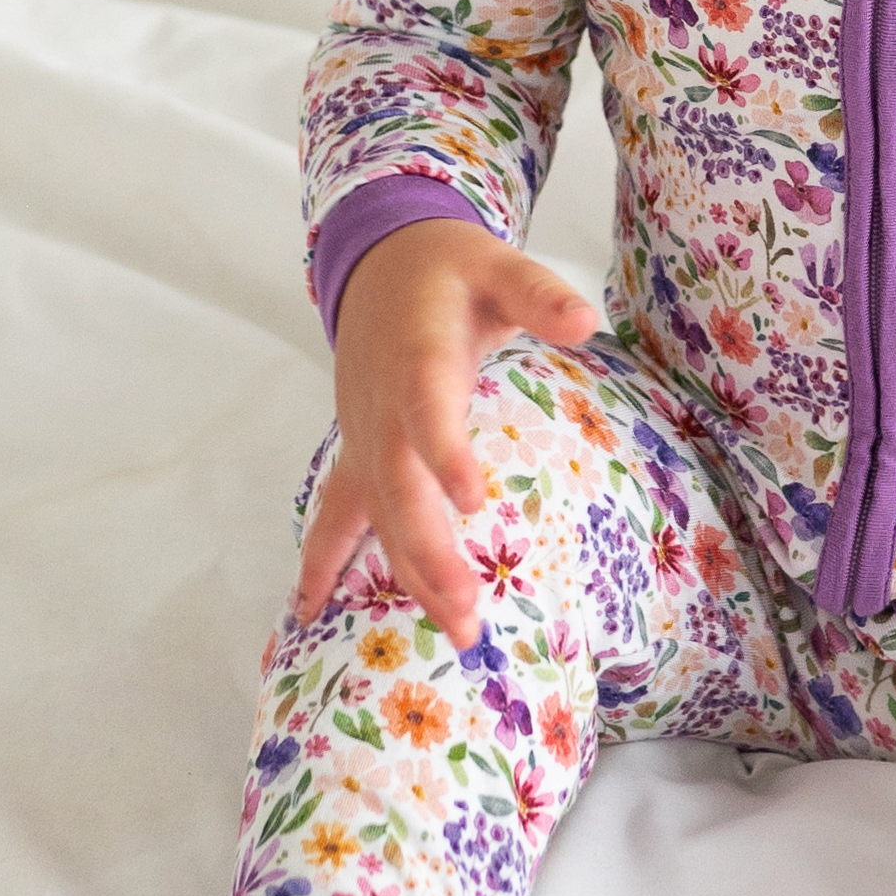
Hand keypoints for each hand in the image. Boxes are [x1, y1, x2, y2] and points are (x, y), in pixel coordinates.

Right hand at [291, 218, 597, 648]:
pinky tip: (307, 613)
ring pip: (378, 517)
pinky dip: (321, 562)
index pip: (428, 410)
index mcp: (417, 359)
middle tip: (468, 613)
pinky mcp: (358, 455)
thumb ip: (539, 294)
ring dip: (409, 574)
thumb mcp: (498, 265)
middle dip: (430, 554)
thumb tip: (587, 320)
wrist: (380, 266)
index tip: (471, 502)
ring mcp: (364, 439)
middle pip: (401, 490)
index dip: (444, 455)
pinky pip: (335, 515)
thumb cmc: (448, 270)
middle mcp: (381, 410)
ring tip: (455, 630)